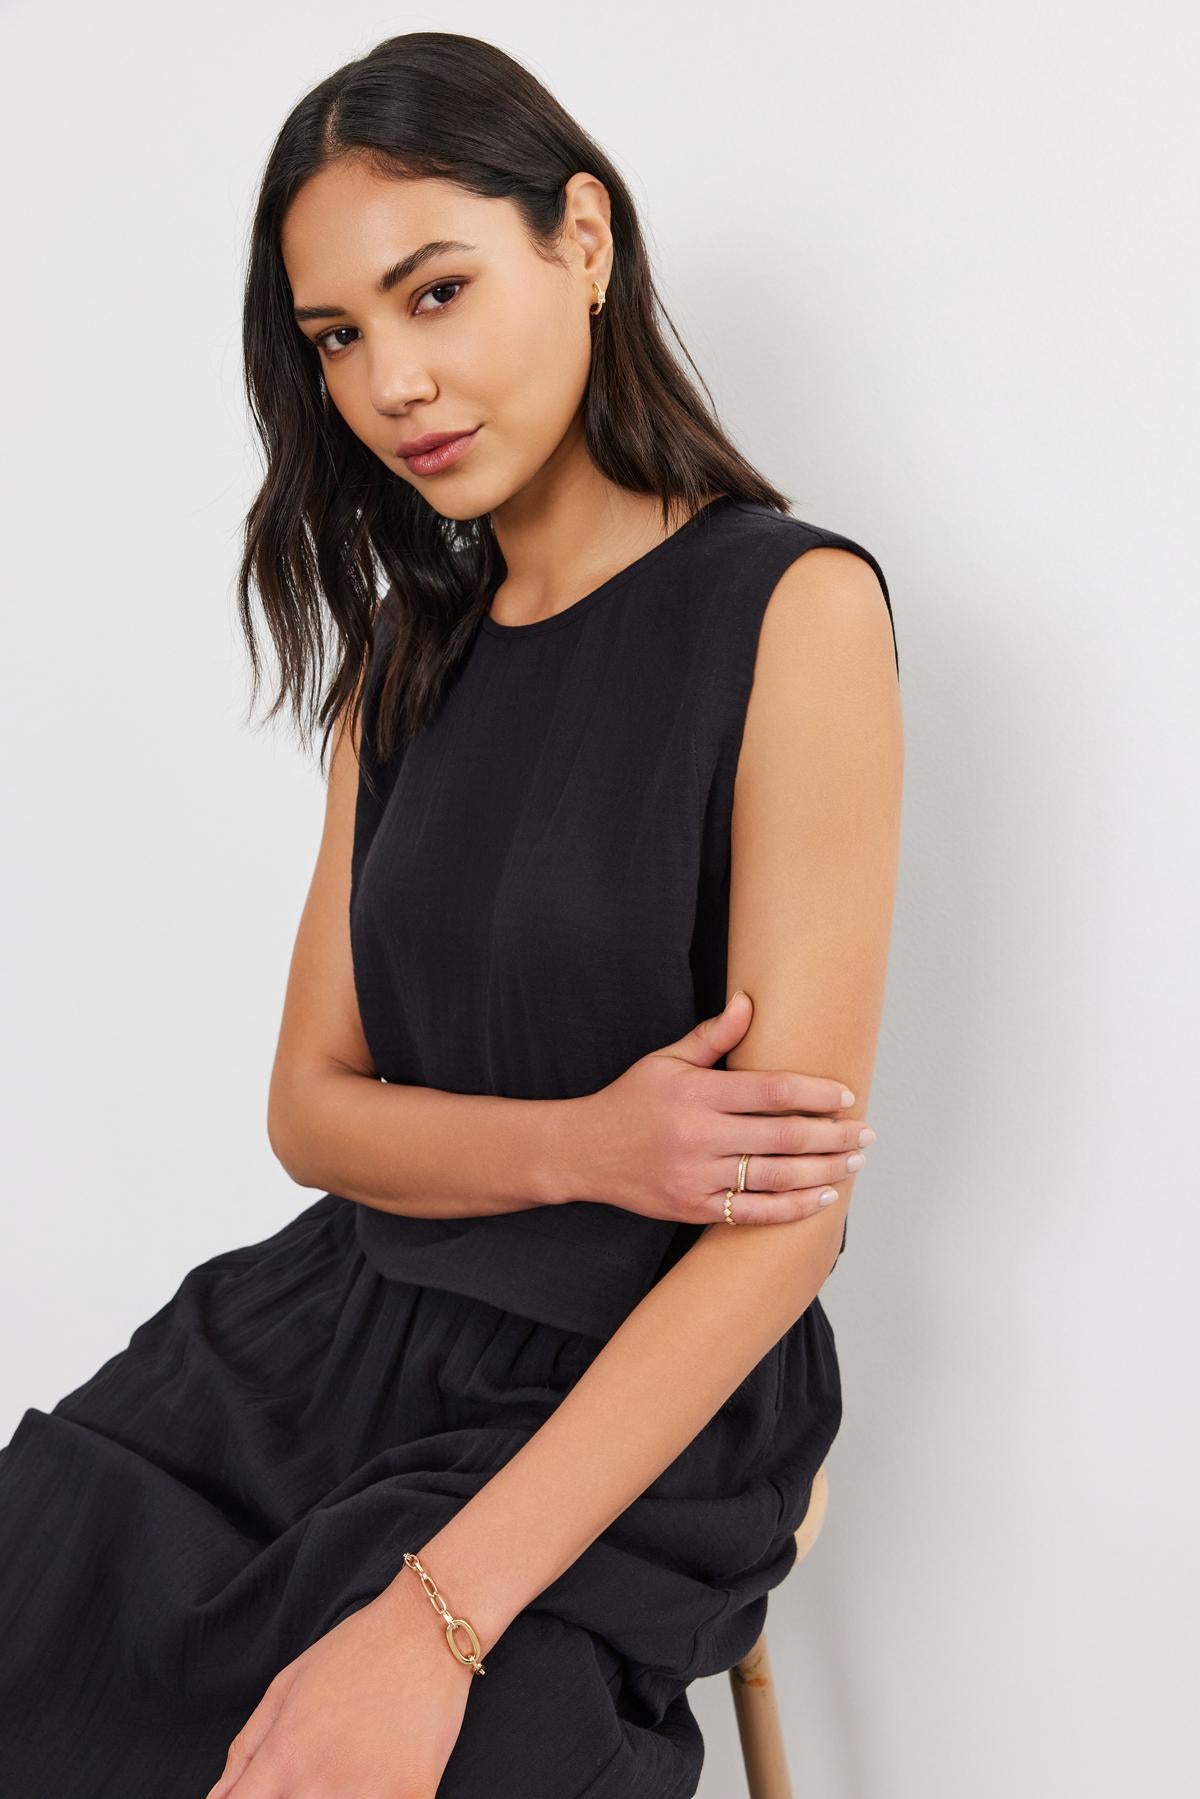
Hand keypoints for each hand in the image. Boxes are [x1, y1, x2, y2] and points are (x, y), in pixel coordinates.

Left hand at [202, 1572, 473, 1798]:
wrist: (428, 1629)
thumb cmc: (356, 1651)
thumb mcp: (288, 1686)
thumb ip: (247, 1749)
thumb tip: (218, 1798)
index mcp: (284, 1757)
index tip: (258, 1796)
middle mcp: (320, 1783)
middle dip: (291, 1797)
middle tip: (312, 1773)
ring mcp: (370, 1795)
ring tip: (347, 1772)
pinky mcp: (413, 1795)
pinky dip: (381, 1796)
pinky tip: (381, 1775)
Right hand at [564, 990, 874, 1225]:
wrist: (584, 1152)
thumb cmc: (631, 1101)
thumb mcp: (666, 1060)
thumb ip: (712, 1037)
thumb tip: (749, 1001)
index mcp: (698, 1094)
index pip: (772, 1093)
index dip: (815, 1095)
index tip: (846, 1096)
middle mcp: (700, 1136)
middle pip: (783, 1137)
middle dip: (833, 1136)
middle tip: (866, 1134)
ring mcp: (698, 1176)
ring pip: (776, 1177)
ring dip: (823, 1171)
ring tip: (853, 1164)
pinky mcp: (695, 1208)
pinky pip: (754, 1212)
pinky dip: (793, 1208)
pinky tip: (821, 1197)